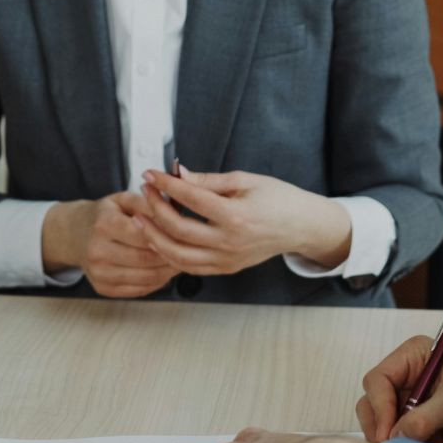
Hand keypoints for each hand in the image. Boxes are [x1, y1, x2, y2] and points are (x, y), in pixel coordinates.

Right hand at [42, 192, 176, 297]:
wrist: (75, 234)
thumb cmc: (105, 215)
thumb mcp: (122, 200)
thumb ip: (148, 203)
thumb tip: (175, 213)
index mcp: (103, 224)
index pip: (143, 234)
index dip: (167, 235)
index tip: (184, 233)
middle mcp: (97, 251)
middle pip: (146, 259)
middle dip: (171, 255)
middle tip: (189, 249)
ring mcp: (99, 273)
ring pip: (146, 278)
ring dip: (168, 271)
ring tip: (181, 260)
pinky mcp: (103, 288)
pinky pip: (140, 290)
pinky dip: (157, 282)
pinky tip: (164, 271)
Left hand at [134, 165, 350, 275]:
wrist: (301, 226)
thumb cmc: (278, 198)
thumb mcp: (245, 180)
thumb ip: (208, 180)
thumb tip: (177, 174)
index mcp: (236, 215)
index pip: (190, 198)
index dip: (166, 185)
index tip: (150, 173)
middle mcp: (230, 242)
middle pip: (179, 229)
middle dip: (155, 208)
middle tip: (144, 191)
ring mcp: (227, 259)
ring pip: (178, 255)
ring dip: (154, 236)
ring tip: (141, 217)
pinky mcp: (226, 268)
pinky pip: (190, 267)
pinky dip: (169, 254)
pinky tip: (157, 238)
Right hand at [354, 335, 442, 442]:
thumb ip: (424, 418)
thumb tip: (394, 436)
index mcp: (415, 358)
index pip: (378, 380)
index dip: (378, 406)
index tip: (388, 431)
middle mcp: (410, 381)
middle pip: (372, 403)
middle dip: (379, 425)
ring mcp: (414, 407)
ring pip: (382, 426)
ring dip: (389, 441)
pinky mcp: (422, 431)